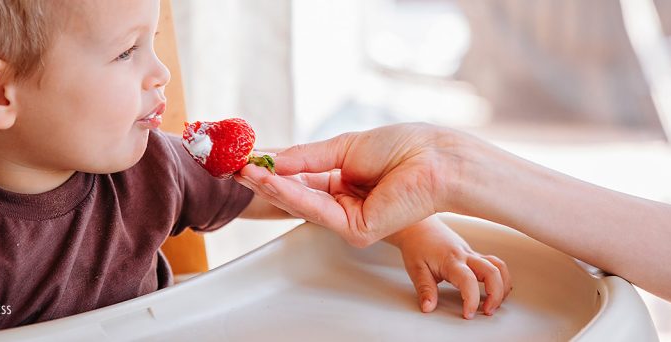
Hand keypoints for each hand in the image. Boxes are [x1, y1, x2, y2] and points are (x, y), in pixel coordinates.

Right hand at [236, 123, 480, 246]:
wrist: (434, 159)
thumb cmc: (404, 148)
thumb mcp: (345, 147)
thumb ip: (307, 157)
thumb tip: (272, 159)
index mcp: (346, 180)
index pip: (301, 178)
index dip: (274, 170)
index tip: (246, 160)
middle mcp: (346, 202)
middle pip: (297, 194)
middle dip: (265, 181)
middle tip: (235, 168)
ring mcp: (350, 219)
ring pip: (302, 204)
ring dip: (271, 187)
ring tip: (244, 172)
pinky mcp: (356, 229)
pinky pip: (316, 209)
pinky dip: (291, 194)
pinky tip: (270, 180)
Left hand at [388, 217, 511, 318]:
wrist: (418, 225)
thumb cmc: (416, 244)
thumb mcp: (416, 269)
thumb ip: (425, 289)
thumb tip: (428, 307)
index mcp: (451, 260)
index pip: (468, 281)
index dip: (471, 300)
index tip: (468, 314)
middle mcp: (465, 255)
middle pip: (492, 272)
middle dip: (496, 295)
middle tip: (487, 311)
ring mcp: (471, 254)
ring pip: (498, 266)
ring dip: (502, 286)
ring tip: (494, 303)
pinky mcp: (473, 254)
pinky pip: (494, 264)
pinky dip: (500, 278)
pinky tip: (495, 289)